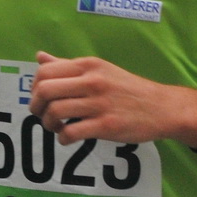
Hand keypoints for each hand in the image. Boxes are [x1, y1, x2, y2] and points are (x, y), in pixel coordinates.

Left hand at [29, 53, 196, 147]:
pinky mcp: (106, 126)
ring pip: (55, 112)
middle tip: (43, 115)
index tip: (40, 99)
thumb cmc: (128, 89)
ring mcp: (100, 103)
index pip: (45, 71)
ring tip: (57, 128)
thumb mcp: (100, 69)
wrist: (162, 107)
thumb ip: (68, 65)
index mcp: (89, 65)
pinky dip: (63, 139)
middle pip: (45, 91)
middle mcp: (93, 81)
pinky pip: (71, 132)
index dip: (34, 88)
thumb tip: (39, 57)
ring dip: (49, 124)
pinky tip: (68, 138)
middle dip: (36, 107)